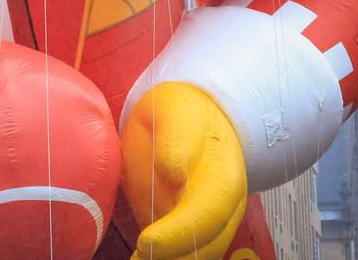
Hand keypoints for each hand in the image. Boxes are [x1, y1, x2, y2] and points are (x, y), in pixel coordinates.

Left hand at [121, 82, 247, 259]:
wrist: (200, 120)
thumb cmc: (181, 115)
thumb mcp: (175, 111)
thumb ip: (175, 140)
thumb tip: (173, 172)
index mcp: (221, 178)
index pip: (206, 215)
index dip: (176, 234)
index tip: (146, 242)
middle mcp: (222, 208)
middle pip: (205, 246)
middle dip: (171, 256)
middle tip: (135, 259)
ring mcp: (211, 221)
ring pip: (200, 253)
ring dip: (170, 259)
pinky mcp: (194, 229)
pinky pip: (186, 251)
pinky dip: (166, 257)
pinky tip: (139, 259)